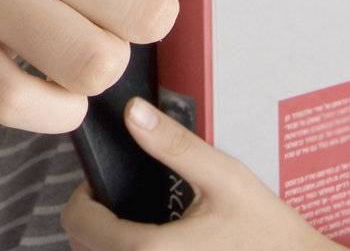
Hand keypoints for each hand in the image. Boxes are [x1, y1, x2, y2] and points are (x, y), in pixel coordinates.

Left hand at [62, 97, 336, 250]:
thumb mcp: (225, 178)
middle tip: (121, 199)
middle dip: (95, 220)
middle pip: (85, 246)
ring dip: (109, 241)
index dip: (83, 196)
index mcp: (152, 249)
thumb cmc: (268, 231)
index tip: (103, 184)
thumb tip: (132, 113)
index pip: (80, 222)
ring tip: (138, 220)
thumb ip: (174, 145)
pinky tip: (158, 241)